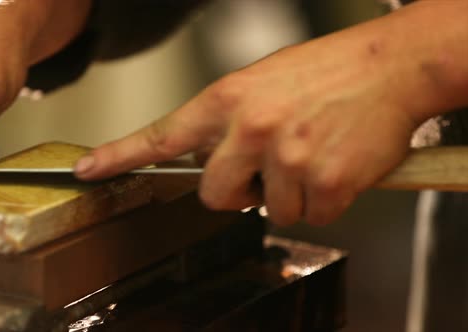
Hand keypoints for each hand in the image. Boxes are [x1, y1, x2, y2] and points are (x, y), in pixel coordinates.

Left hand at [74, 27, 426, 225]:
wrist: (388, 67)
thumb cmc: (324, 73)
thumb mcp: (261, 83)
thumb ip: (228, 123)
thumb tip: (209, 161)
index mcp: (228, 100)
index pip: (162, 135)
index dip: (119, 156)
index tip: (89, 170)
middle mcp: (251, 128)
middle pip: (213, 196)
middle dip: (237, 193)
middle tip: (266, 171)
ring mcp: (288, 157)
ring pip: (270, 210)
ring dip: (290, 194)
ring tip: (312, 155)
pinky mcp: (325, 182)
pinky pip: (313, 216)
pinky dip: (325, 201)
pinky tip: (335, 166)